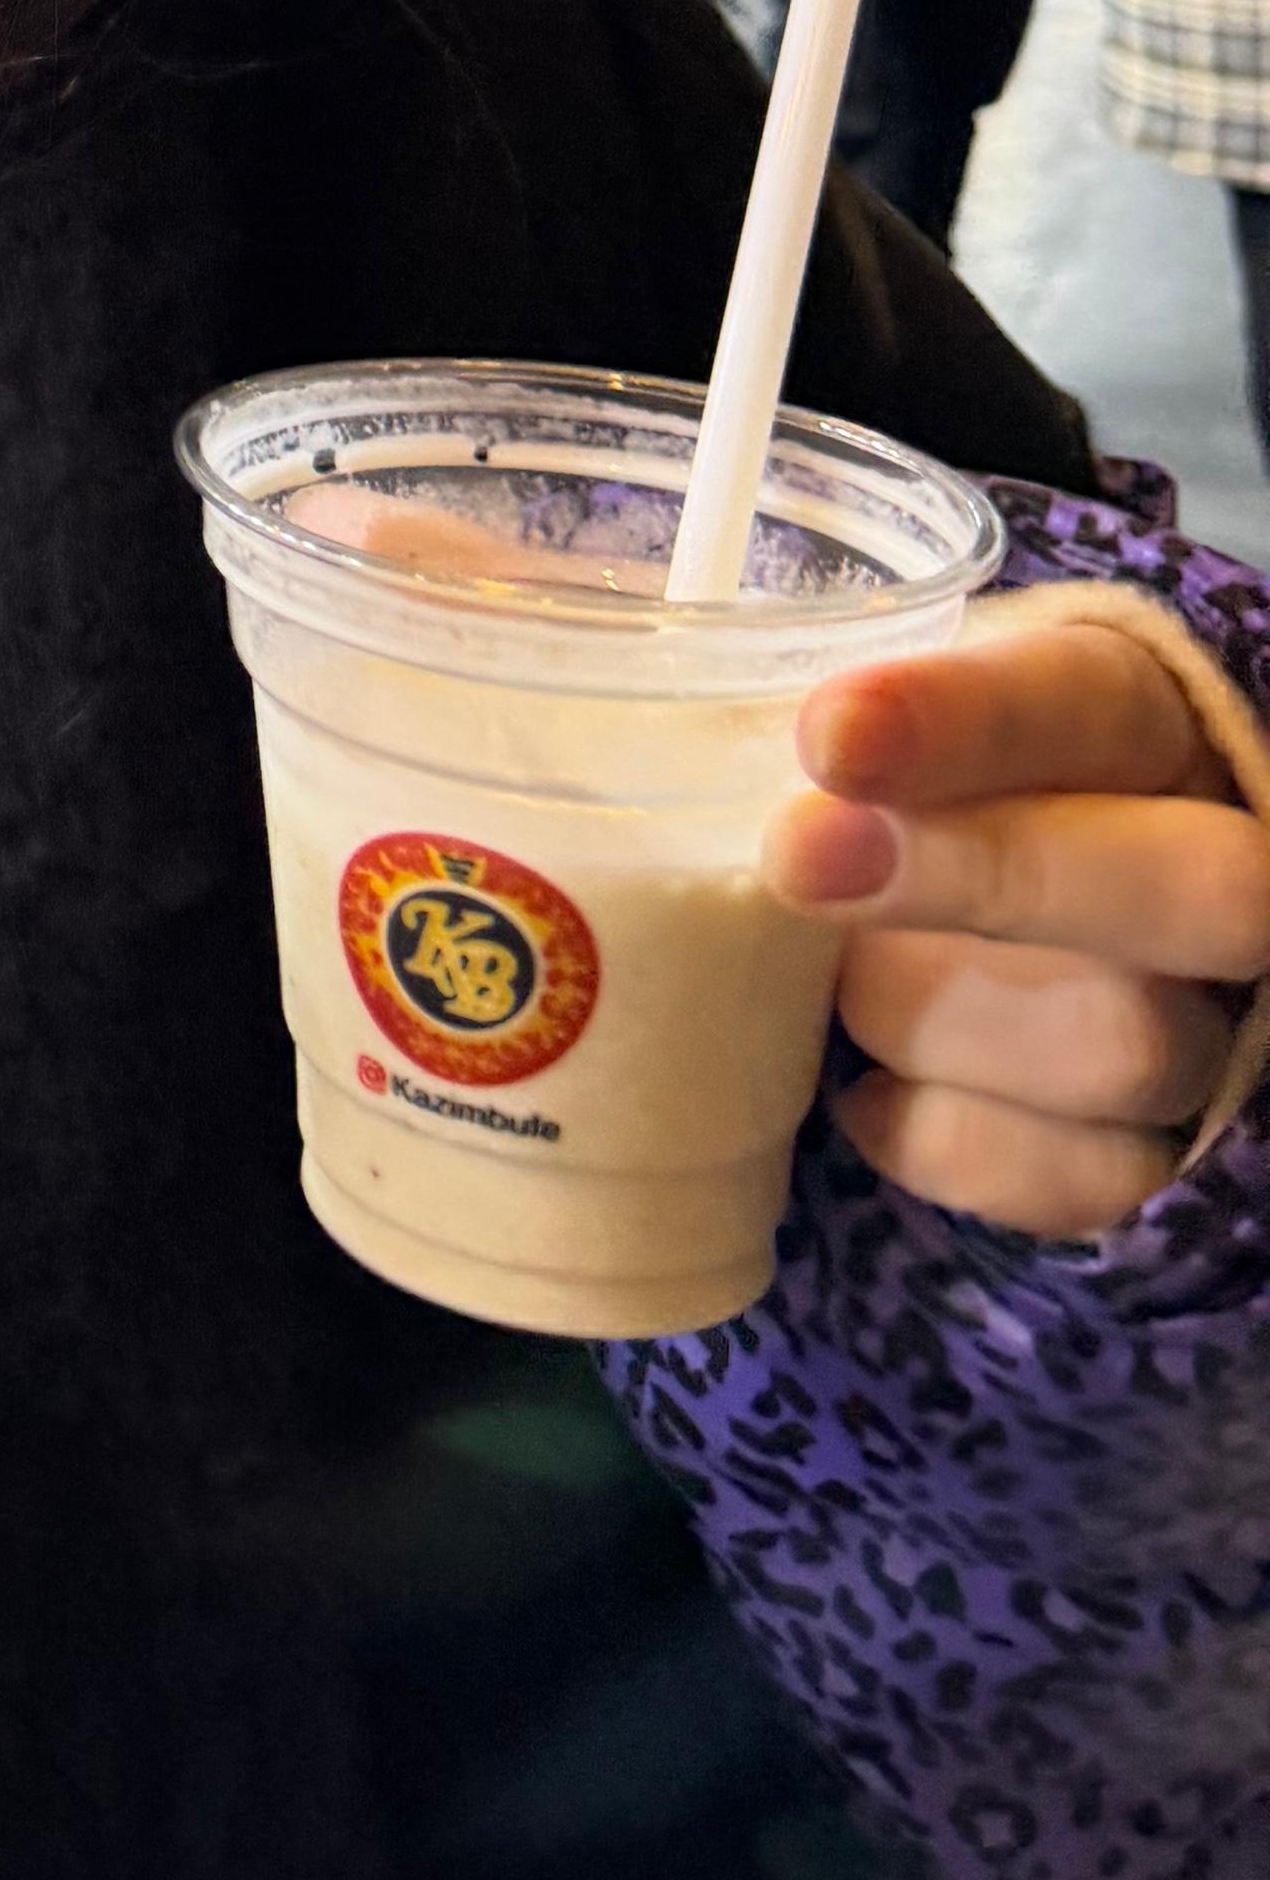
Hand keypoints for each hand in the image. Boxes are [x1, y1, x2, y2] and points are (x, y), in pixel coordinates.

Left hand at [768, 619, 1269, 1233]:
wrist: (990, 936)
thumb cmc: (911, 799)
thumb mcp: (887, 723)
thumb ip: (828, 726)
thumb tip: (665, 724)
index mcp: (1142, 722)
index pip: (1088, 699)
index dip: (967, 717)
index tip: (828, 734)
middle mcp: (1222, 868)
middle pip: (1190, 886)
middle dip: (987, 876)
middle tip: (798, 860)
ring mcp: (1217, 1028)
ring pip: (1119, 1043)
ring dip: (930, 1015)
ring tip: (833, 979)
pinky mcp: (1175, 1167)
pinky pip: (1075, 1179)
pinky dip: (939, 1135)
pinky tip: (864, 1087)